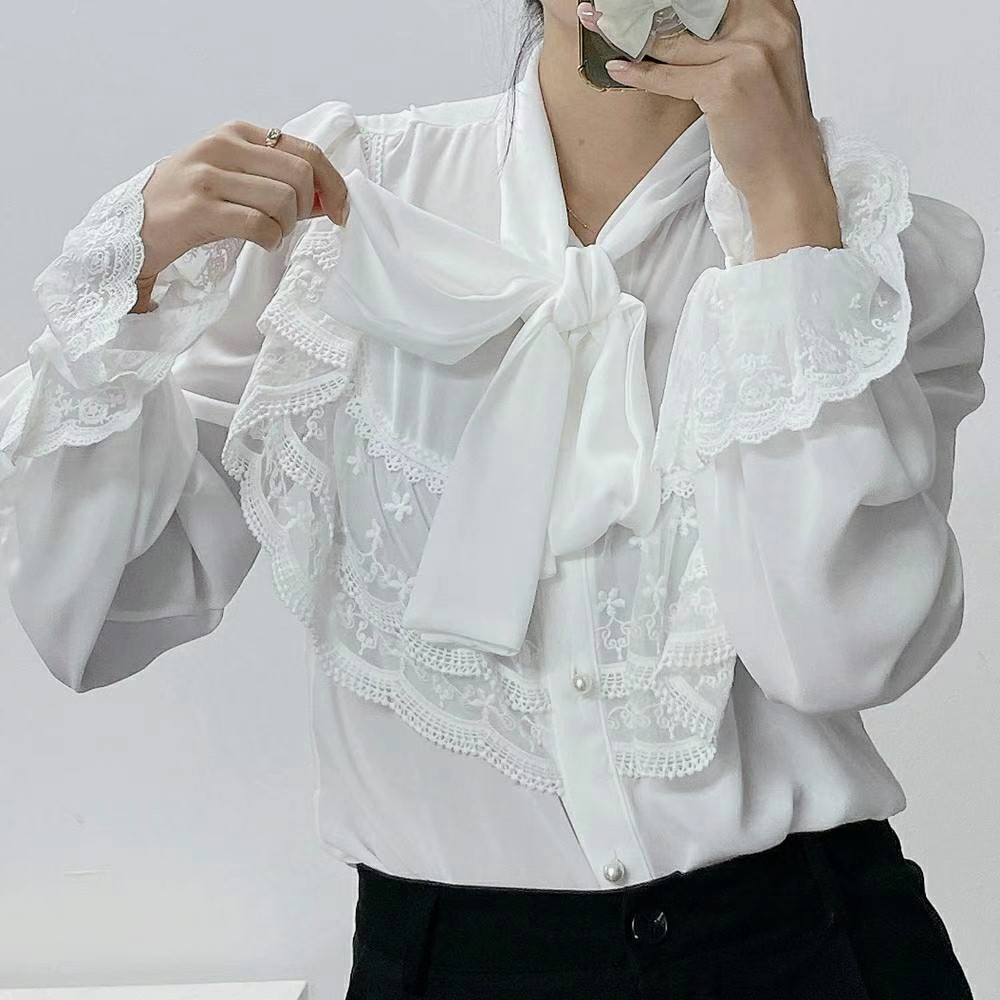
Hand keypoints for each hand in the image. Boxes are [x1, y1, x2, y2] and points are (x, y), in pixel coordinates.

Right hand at [136, 119, 350, 282]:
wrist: (134, 226)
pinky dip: (271, 240)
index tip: (340, 212)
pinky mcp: (198, 209)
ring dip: (286, 228)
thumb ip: (279, 181)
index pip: (307, 150)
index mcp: (237, 133)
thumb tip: (329, 197)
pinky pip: (259, 225)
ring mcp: (208, 176)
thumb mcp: (234, 178)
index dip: (333, 184)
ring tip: (269, 234)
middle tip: (290, 225)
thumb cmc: (190, 204)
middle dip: (307, 208)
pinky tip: (260, 242)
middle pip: (300, 174)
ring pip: (283, 199)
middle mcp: (223, 147)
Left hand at [579, 0, 841, 255]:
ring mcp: (746, 53)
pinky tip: (617, 68)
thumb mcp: (765, 64)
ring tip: (599, 23)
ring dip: (630, 33)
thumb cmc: (770, 124)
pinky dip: (639, 74)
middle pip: (693, 4)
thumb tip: (680, 20)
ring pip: (674, 39)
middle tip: (610, 4)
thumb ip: (736, 34)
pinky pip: (669, 76)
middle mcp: (766, 24)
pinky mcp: (725, 84)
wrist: (787, 173)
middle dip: (647, 5)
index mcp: (776, 13)